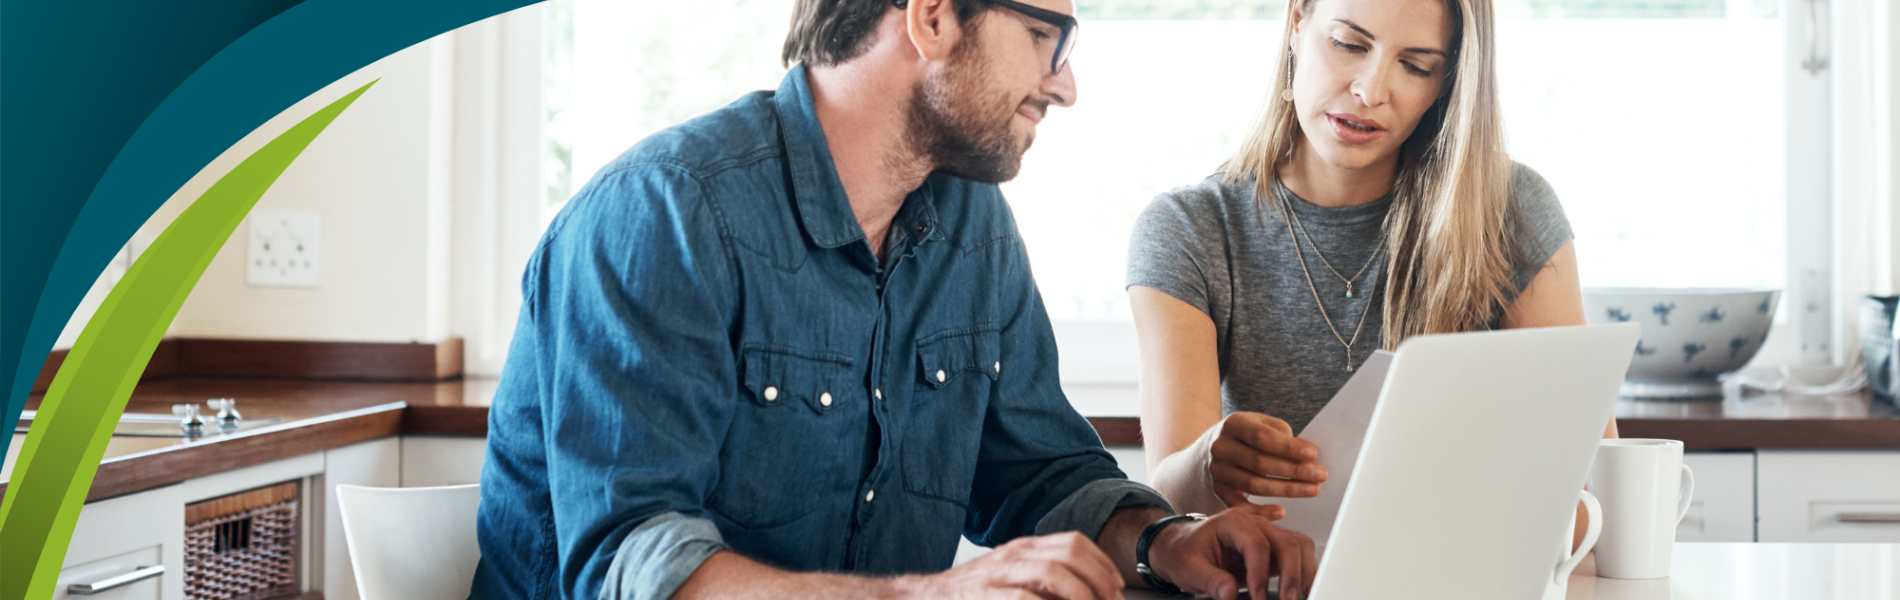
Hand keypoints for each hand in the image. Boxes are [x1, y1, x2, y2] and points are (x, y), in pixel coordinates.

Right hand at [900, 532, 1125, 599]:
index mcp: (1025, 548)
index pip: (1073, 542)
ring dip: (1080, 594)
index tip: (1117, 587)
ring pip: (1050, 571)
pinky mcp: (984, 596)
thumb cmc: (977, 595)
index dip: (1101, 564)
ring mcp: (998, 574)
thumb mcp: (1014, 578)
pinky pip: (1023, 599)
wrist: (928, 598)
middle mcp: (1014, 554)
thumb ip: (1047, 584)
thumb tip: (1091, 596)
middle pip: (1068, 552)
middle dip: (1097, 578)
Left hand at [1147, 504, 1317, 599]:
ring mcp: (1268, 535)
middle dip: (1292, 574)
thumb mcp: (1189, 568)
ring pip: (1300, 547)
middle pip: (1287, 543)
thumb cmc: (1184, 553)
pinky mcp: (1274, 549)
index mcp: (1233, 522)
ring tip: (1301, 597)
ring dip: (1304, 573)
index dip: (1261, 573)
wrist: (1181, 547)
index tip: (1258, 597)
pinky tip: (1304, 591)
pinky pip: (1299, 556)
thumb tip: (1230, 594)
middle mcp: (1256, 524)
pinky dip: (1305, 572)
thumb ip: (1210, 580)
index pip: (1257, 544)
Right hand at [1205, 412, 1326, 506]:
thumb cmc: (1247, 436)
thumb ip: (1281, 435)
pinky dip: (1261, 511)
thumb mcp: (1261, 424)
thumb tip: (1308, 457)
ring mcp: (1217, 470)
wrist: (1212, 447)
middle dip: (1294, 470)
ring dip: (1286, 490)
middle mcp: (1221, 447)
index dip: (1288, 448)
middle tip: (1320, 475)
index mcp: (1234, 424)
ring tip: (1312, 489)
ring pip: (1253, 485)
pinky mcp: (1218, 490)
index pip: (1262, 437)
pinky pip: (1240, 506)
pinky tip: (1281, 511)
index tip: (1313, 455)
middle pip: (1260, 463)